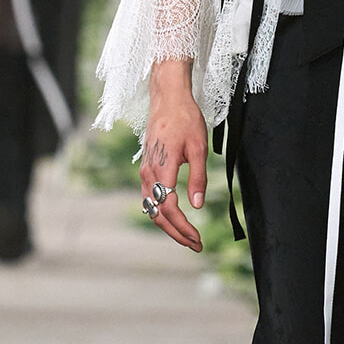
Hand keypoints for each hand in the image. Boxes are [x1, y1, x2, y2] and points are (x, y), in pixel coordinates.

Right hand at [141, 60, 207, 251]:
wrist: (167, 98)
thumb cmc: (186, 118)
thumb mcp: (199, 147)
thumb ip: (198, 177)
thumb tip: (197, 205)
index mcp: (161, 169)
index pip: (169, 208)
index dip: (183, 227)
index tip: (198, 239)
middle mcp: (148, 173)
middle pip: (158, 214)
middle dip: (177, 233)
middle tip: (196, 245)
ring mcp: (145, 171)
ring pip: (152, 208)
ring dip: (169, 225)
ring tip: (188, 236)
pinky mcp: (147, 167)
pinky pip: (150, 198)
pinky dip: (162, 213)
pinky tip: (175, 218)